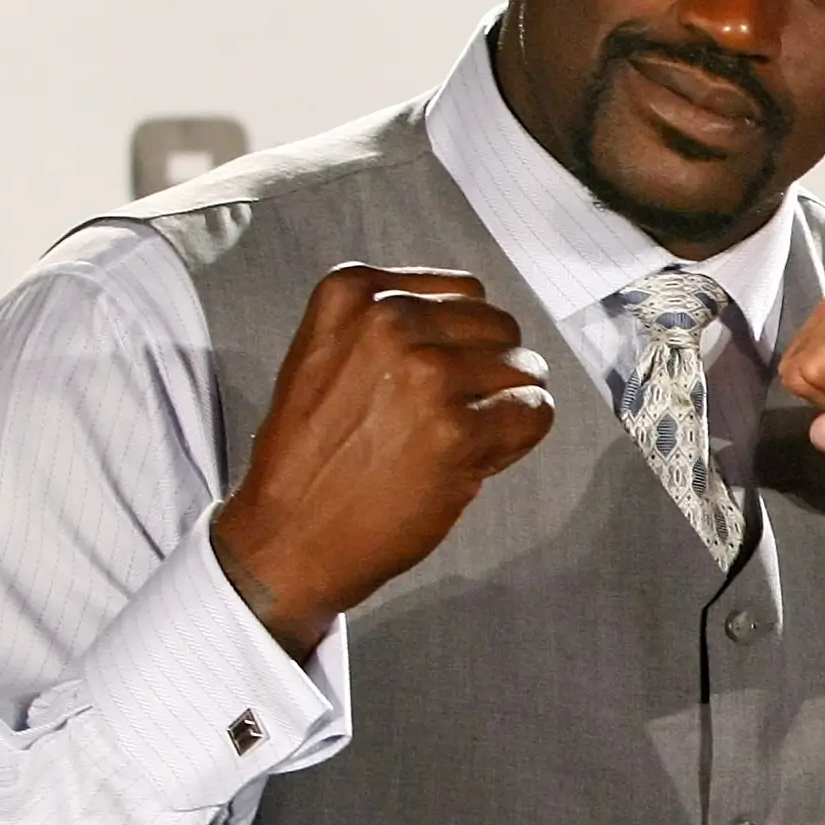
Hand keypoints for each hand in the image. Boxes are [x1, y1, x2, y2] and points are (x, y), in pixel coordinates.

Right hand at [211, 265, 552, 659]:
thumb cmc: (314, 453)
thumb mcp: (329, 353)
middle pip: (501, 328)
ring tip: (457, 439)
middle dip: (490, 373)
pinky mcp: (458, 429)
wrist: (289, 533)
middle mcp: (391, 320)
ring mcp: (427, 373)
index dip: (464, 343)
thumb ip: (394, 323)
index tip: (435, 379)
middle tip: (451, 416)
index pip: (466, 293)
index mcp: (355, 291)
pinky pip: (535, 412)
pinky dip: (520, 437)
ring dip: (506, 406)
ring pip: (524, 370)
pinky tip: (476, 458)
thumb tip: (477, 318)